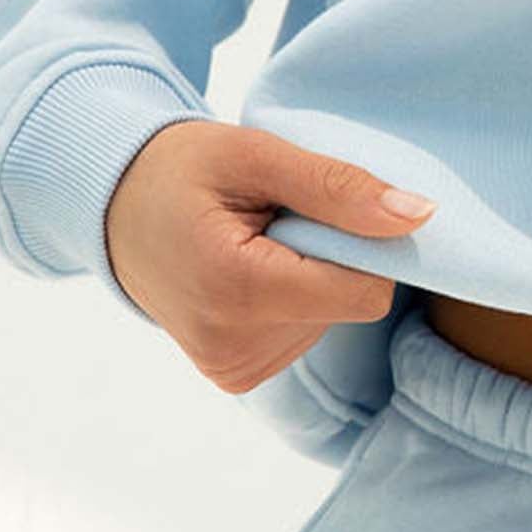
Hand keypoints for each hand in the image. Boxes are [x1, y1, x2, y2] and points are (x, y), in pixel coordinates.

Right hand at [106, 121, 429, 393]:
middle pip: (347, 305)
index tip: (321, 207)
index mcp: (237, 291)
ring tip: (252, 244)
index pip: (363, 291)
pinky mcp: (234, 375)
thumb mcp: (257, 156)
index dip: (361, 244)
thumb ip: (339, 188)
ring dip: (307, 277)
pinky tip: (246, 272)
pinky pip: (302, 335)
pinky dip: (289, 300)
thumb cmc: (181, 170)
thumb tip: (420, 217)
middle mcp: (233, 346)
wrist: (111, 208)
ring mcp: (231, 368)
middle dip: (328, 258)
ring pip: (329, 321)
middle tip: (271, 221)